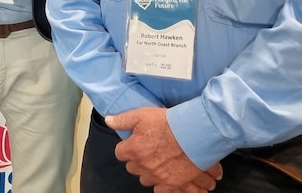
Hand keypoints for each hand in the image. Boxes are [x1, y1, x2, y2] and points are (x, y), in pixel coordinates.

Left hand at [107, 107, 222, 191]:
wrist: (193, 134)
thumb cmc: (168, 123)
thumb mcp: (142, 115)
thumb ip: (123, 120)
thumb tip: (108, 121)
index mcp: (133, 149)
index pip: (120, 153)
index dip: (127, 148)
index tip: (133, 143)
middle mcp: (142, 165)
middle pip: (132, 167)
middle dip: (138, 161)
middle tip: (148, 152)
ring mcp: (156, 176)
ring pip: (145, 180)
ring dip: (149, 173)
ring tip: (158, 163)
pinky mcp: (171, 183)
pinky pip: (160, 191)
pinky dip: (162, 185)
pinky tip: (166, 177)